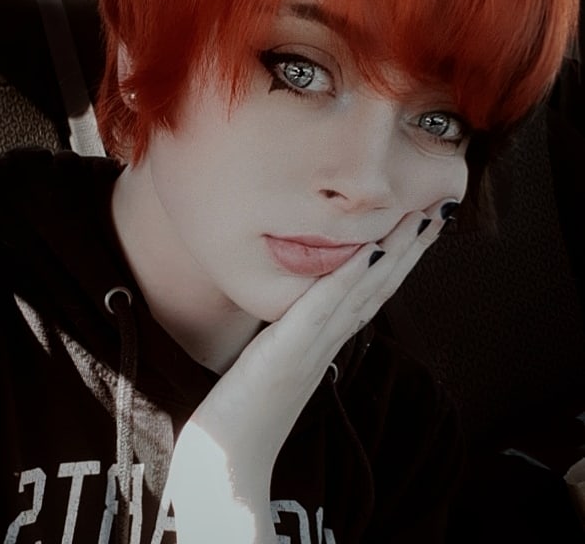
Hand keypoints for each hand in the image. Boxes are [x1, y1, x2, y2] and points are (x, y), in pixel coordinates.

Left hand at [167, 198, 455, 542]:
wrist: (228, 460)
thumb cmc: (246, 406)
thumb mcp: (277, 357)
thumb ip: (296, 332)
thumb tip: (304, 309)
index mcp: (328, 339)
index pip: (373, 289)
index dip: (400, 256)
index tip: (421, 222)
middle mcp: (330, 339)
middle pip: (381, 284)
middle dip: (411, 246)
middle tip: (439, 208)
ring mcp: (314, 344)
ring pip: (364, 290)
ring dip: (395, 252)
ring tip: (421, 217)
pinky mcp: (289, 349)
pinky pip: (324, 307)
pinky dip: (350, 277)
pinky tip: (371, 251)